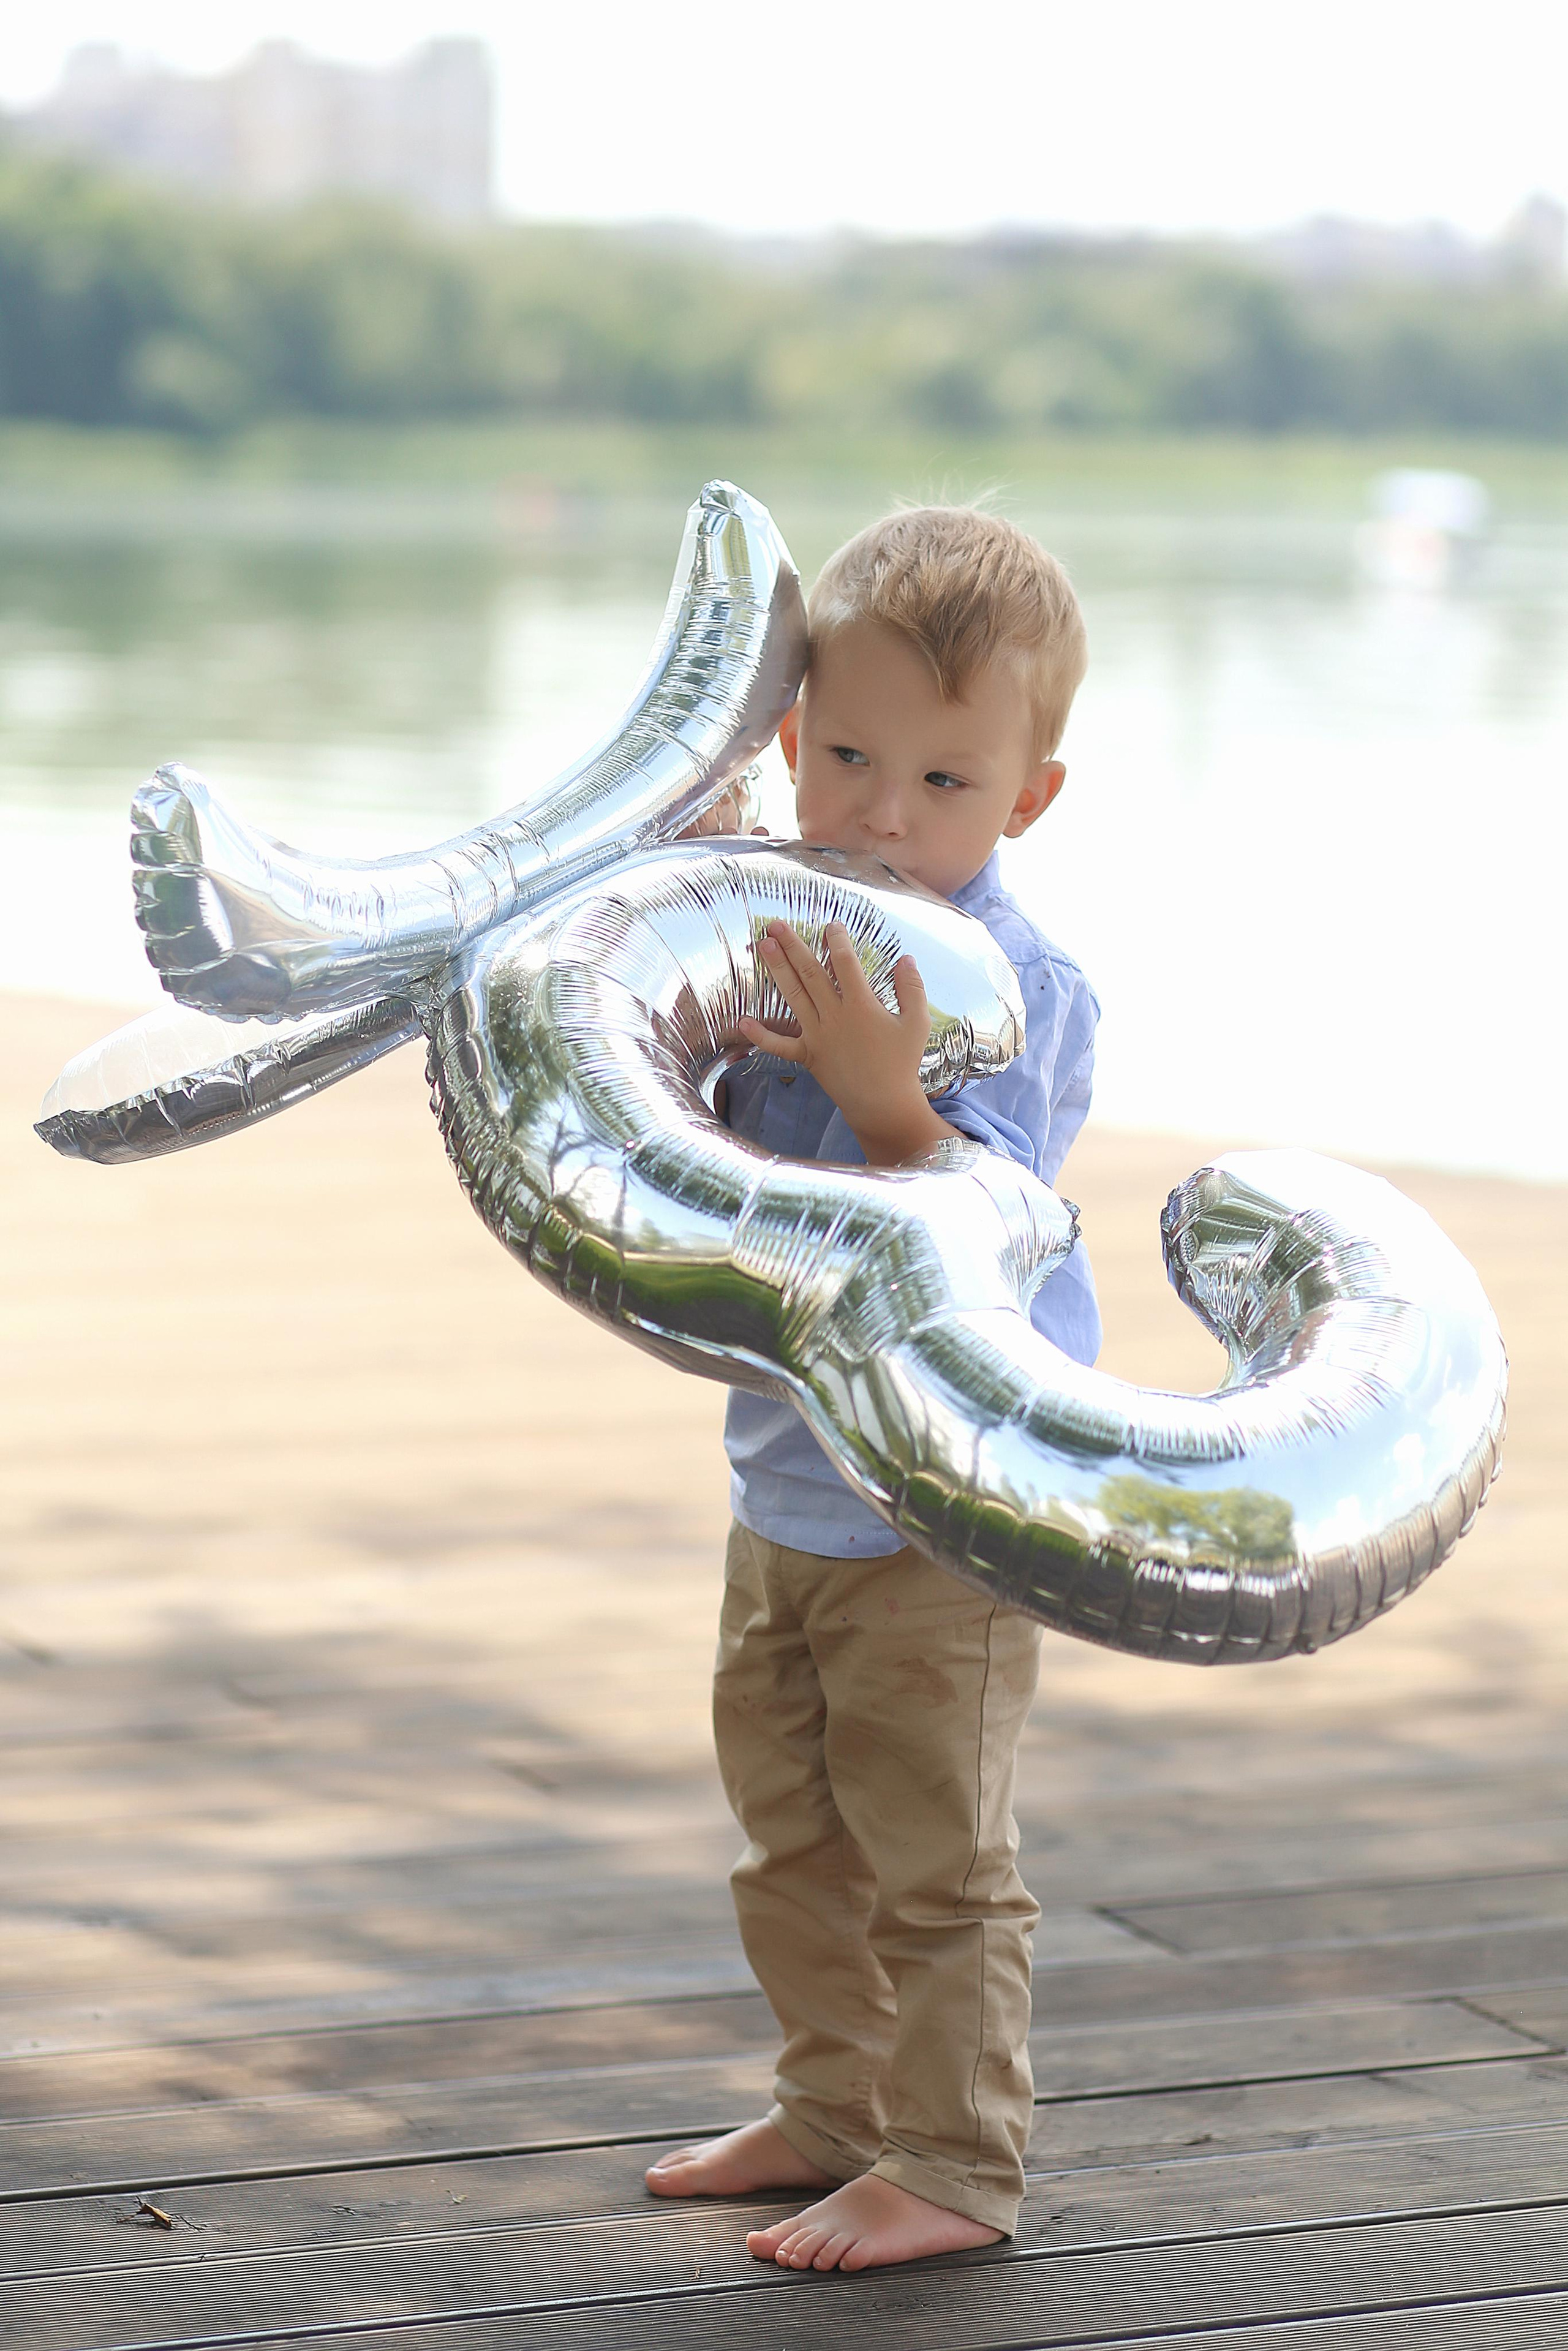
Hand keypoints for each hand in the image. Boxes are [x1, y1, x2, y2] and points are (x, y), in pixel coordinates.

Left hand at [737, 919, 957, 1166]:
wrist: (884, 1104)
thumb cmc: (902, 1063)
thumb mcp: (917, 1023)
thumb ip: (912, 988)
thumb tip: (905, 959)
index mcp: (861, 1005)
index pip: (845, 962)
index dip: (837, 940)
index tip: (831, 925)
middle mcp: (834, 1016)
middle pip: (809, 973)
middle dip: (792, 946)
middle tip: (776, 925)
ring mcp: (817, 1035)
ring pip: (793, 996)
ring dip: (777, 969)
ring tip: (763, 946)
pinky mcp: (808, 1056)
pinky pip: (780, 1046)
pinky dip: (760, 1035)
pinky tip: (742, 1021)